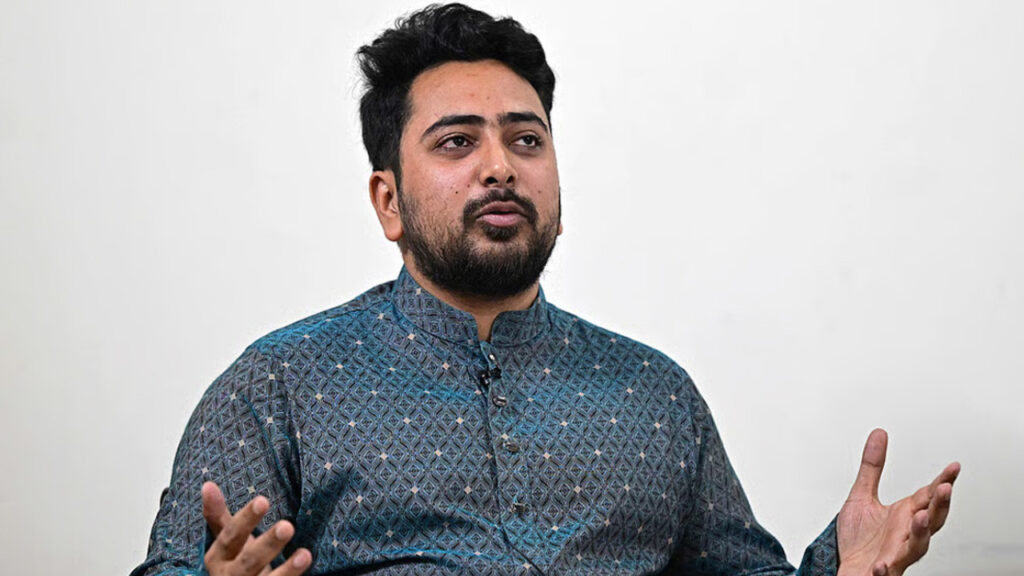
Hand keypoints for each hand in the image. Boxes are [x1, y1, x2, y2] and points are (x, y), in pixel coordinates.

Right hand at [201, 481, 311, 575]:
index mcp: (218, 558)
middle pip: (248, 560)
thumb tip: (208, 484)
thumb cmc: (234, 562)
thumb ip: (218, 516)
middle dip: (267, 545)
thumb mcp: (226, 541)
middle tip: (287, 526)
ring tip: (305, 555)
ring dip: (286, 570)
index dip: (246, 519)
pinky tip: (305, 562)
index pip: (231, 536)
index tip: (263, 500)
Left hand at [836, 429, 959, 575]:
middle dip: (939, 505)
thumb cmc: (860, 540)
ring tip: (921, 518)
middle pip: (931, 520)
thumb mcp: (861, 496)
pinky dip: (886, 570)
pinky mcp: (883, 572)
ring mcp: (897, 554)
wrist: (849, 570)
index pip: (928, 496)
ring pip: (917, 546)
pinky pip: (887, 572)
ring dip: (921, 533)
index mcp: (904, 515)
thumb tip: (879, 434)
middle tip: (944, 488)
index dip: (942, 482)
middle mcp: (905, 534)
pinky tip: (881, 566)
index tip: (954, 467)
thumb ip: (872, 468)